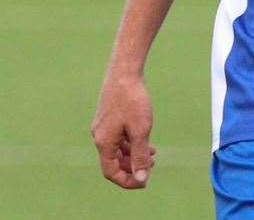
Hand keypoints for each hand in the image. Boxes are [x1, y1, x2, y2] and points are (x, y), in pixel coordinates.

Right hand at [91, 72, 156, 188]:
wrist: (125, 71)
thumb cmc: (133, 100)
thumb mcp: (141, 131)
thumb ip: (140, 156)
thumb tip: (142, 179)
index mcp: (104, 142)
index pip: (111, 172)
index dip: (127, 180)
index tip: (144, 181)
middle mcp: (100, 136)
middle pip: (113, 162)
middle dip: (132, 167)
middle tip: (151, 167)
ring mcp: (103, 126)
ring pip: (116, 149)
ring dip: (133, 155)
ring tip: (153, 154)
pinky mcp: (109, 116)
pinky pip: (118, 137)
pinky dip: (130, 143)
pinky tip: (146, 140)